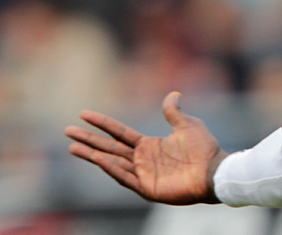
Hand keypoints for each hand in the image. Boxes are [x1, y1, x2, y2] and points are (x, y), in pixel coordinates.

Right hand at [66, 91, 227, 204]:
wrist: (214, 170)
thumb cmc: (204, 149)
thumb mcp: (187, 124)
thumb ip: (174, 111)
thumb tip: (173, 94)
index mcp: (149, 145)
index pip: (119, 133)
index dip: (102, 124)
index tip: (83, 114)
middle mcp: (142, 159)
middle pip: (109, 148)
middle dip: (88, 140)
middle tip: (67, 132)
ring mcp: (143, 174)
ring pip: (111, 163)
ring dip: (92, 155)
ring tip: (73, 147)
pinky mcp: (147, 188)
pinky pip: (125, 177)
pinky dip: (111, 169)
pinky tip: (99, 159)